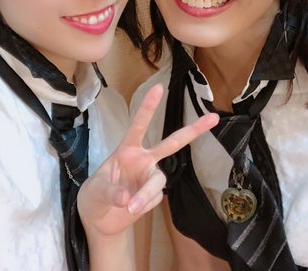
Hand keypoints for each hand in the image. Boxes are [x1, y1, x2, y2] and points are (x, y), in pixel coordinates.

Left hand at [77, 84, 217, 237]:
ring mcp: (150, 177)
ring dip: (146, 194)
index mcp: (127, 150)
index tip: (158, 88)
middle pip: (171, 144)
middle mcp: (143, 160)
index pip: (138, 125)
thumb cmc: (95, 195)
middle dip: (192, 131)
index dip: (148, 108)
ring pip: (158, 181)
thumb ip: (111, 192)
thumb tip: (128, 199)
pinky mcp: (154, 195)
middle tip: (213, 117)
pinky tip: (131, 209)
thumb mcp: (96, 191)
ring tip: (131, 207)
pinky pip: (153, 199)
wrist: (100, 219)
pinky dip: (142, 205)